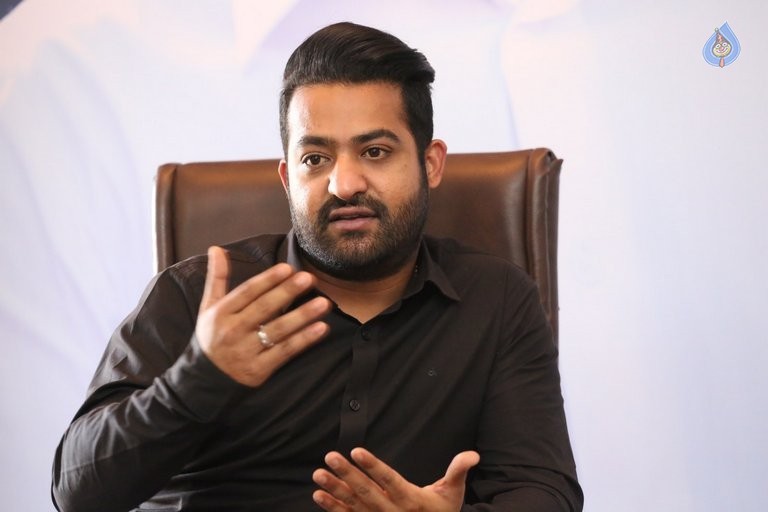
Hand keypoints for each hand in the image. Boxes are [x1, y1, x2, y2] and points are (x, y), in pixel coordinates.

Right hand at [195, 246, 332, 386]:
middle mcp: (233, 331)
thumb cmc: (211, 337)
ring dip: (303, 316)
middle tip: (309, 278)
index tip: (287, 268)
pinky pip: (285, 351)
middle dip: (287, 292)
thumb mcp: (208, 308)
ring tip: (324, 303)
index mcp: (221, 313)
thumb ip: (217, 278)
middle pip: (264, 308)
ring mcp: (246, 351)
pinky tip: (321, 328)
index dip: (268, 280)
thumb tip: (216, 248)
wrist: (204, 380)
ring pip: (278, 330)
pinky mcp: (259, 369)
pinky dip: (303, 340)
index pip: (247, 292)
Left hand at [312, 448, 479, 510]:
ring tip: (318, 474)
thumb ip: (458, 471)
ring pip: (354, 506)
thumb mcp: (453, 494)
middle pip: (368, 493)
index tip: (357, 451)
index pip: (391, 481)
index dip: (374, 467)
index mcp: (413, 502)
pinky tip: (319, 494)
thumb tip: (472, 454)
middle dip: (348, 475)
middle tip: (331, 456)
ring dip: (335, 490)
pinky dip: (333, 507)